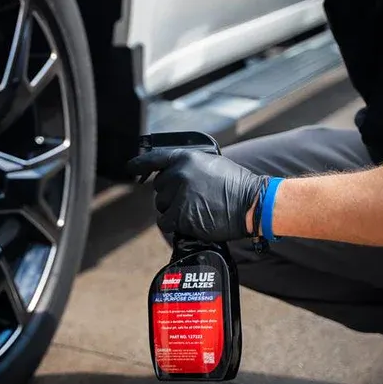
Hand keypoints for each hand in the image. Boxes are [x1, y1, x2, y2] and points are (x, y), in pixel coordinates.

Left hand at [126, 149, 266, 241]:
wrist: (252, 203)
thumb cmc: (236, 185)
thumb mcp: (211, 164)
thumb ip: (189, 167)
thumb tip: (173, 174)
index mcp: (185, 159)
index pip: (154, 159)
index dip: (139, 164)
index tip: (130, 168)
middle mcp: (178, 175)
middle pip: (159, 188)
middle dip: (170, 194)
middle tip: (192, 199)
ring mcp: (179, 196)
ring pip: (161, 206)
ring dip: (173, 210)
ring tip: (196, 209)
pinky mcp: (182, 216)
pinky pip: (166, 222)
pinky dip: (174, 225)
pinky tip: (190, 222)